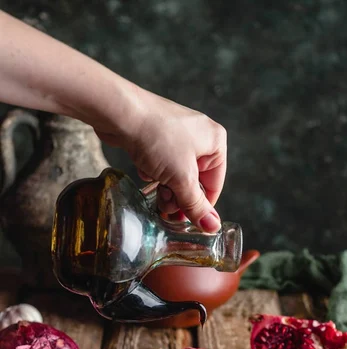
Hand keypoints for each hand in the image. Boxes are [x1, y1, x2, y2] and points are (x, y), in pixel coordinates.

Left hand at [94, 89, 226, 232]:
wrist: (119, 112)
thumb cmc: (156, 137)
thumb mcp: (181, 178)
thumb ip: (196, 205)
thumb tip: (212, 227)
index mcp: (215, 142)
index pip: (214, 185)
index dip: (199, 206)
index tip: (185, 221)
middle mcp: (200, 136)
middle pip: (195, 182)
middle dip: (179, 197)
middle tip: (165, 209)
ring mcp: (178, 135)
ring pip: (176, 175)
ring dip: (165, 187)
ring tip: (154, 189)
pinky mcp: (157, 136)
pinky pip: (162, 164)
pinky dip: (154, 172)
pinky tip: (144, 170)